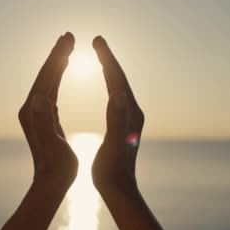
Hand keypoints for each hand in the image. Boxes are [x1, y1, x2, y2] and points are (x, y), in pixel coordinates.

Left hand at [0, 32, 78, 229]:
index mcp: (35, 111)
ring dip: (56, 62)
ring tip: (67, 46)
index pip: (46, 77)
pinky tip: (62, 72)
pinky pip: (50, 90)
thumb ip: (44, 121)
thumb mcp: (52, 144)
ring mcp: (35, 112)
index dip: (57, 57)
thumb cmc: (56, 167)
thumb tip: (38, 97)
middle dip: (56, 54)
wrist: (50, 183)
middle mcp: (31, 108)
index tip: (68, 38)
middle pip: (44, 74)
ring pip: (46, 80)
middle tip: (68, 35)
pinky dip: (56, 76)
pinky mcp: (42, 117)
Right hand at [91, 36, 144, 192]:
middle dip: (109, 59)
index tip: (97, 40)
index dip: (107, 59)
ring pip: (120, 86)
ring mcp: (130, 118)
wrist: (120, 190)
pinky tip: (107, 87)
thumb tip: (118, 93)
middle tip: (98, 40)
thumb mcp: (113, 144)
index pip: (117, 79)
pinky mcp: (125, 125)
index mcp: (129, 113)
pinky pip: (117, 97)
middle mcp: (133, 112)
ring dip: (110, 69)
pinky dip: (110, 85)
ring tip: (101, 55)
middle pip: (120, 79)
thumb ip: (116, 118)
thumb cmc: (113, 170)